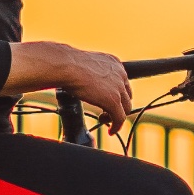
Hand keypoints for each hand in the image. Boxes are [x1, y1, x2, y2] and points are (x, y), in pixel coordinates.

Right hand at [5, 40, 130, 130]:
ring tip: (104, 120)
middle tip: (106, 112)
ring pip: (126, 108)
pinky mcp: (114, 101)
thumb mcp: (85, 66)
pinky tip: (110, 131)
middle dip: (119, 106)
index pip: (122, 82)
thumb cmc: (68, 64)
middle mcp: (120, 74)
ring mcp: (118, 88)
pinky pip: (120, 118)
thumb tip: (81, 79)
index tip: (107, 101)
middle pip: (127, 96)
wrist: (66, 65)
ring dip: (116, 117)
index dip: (117, 94)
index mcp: (114, 63)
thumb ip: (91, 73)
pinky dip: (116, 126)